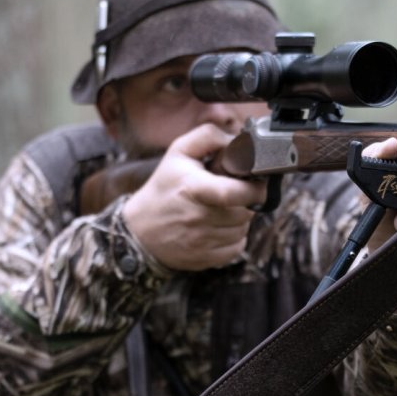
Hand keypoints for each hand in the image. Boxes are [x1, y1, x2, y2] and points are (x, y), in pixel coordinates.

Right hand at [122, 124, 268, 270]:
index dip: (253, 189)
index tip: (257, 183)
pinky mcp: (207, 259)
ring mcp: (203, 241)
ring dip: (239, 220)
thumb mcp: (178, 152)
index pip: (234, 193)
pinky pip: (237, 247)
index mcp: (193, 189)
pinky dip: (233, 238)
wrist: (139, 231)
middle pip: (245, 211)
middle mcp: (198, 218)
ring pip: (243, 229)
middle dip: (245, 202)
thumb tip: (237, 141)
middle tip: (230, 195)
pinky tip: (217, 228)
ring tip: (220, 210)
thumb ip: (208, 137)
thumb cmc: (163, 189)